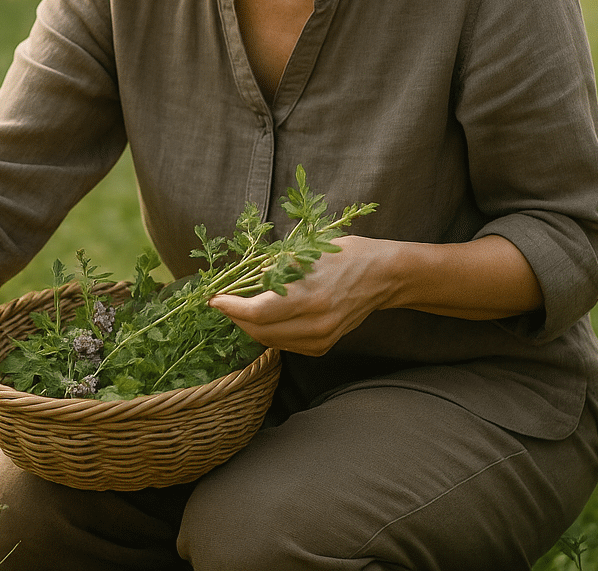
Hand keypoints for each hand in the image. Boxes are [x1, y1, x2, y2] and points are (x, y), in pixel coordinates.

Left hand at [208, 235, 402, 355]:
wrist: (382, 275)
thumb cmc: (344, 254)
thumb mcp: (307, 252)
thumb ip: (275, 269)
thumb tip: (244, 279)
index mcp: (310, 297)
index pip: (257, 312)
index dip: (231, 307)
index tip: (215, 298)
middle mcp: (316, 324)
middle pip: (259, 331)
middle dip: (236, 317)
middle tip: (224, 302)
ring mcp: (322, 339)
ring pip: (270, 341)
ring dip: (249, 326)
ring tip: (239, 308)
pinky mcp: (324, 346)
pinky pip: (286, 345)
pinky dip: (269, 333)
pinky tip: (264, 318)